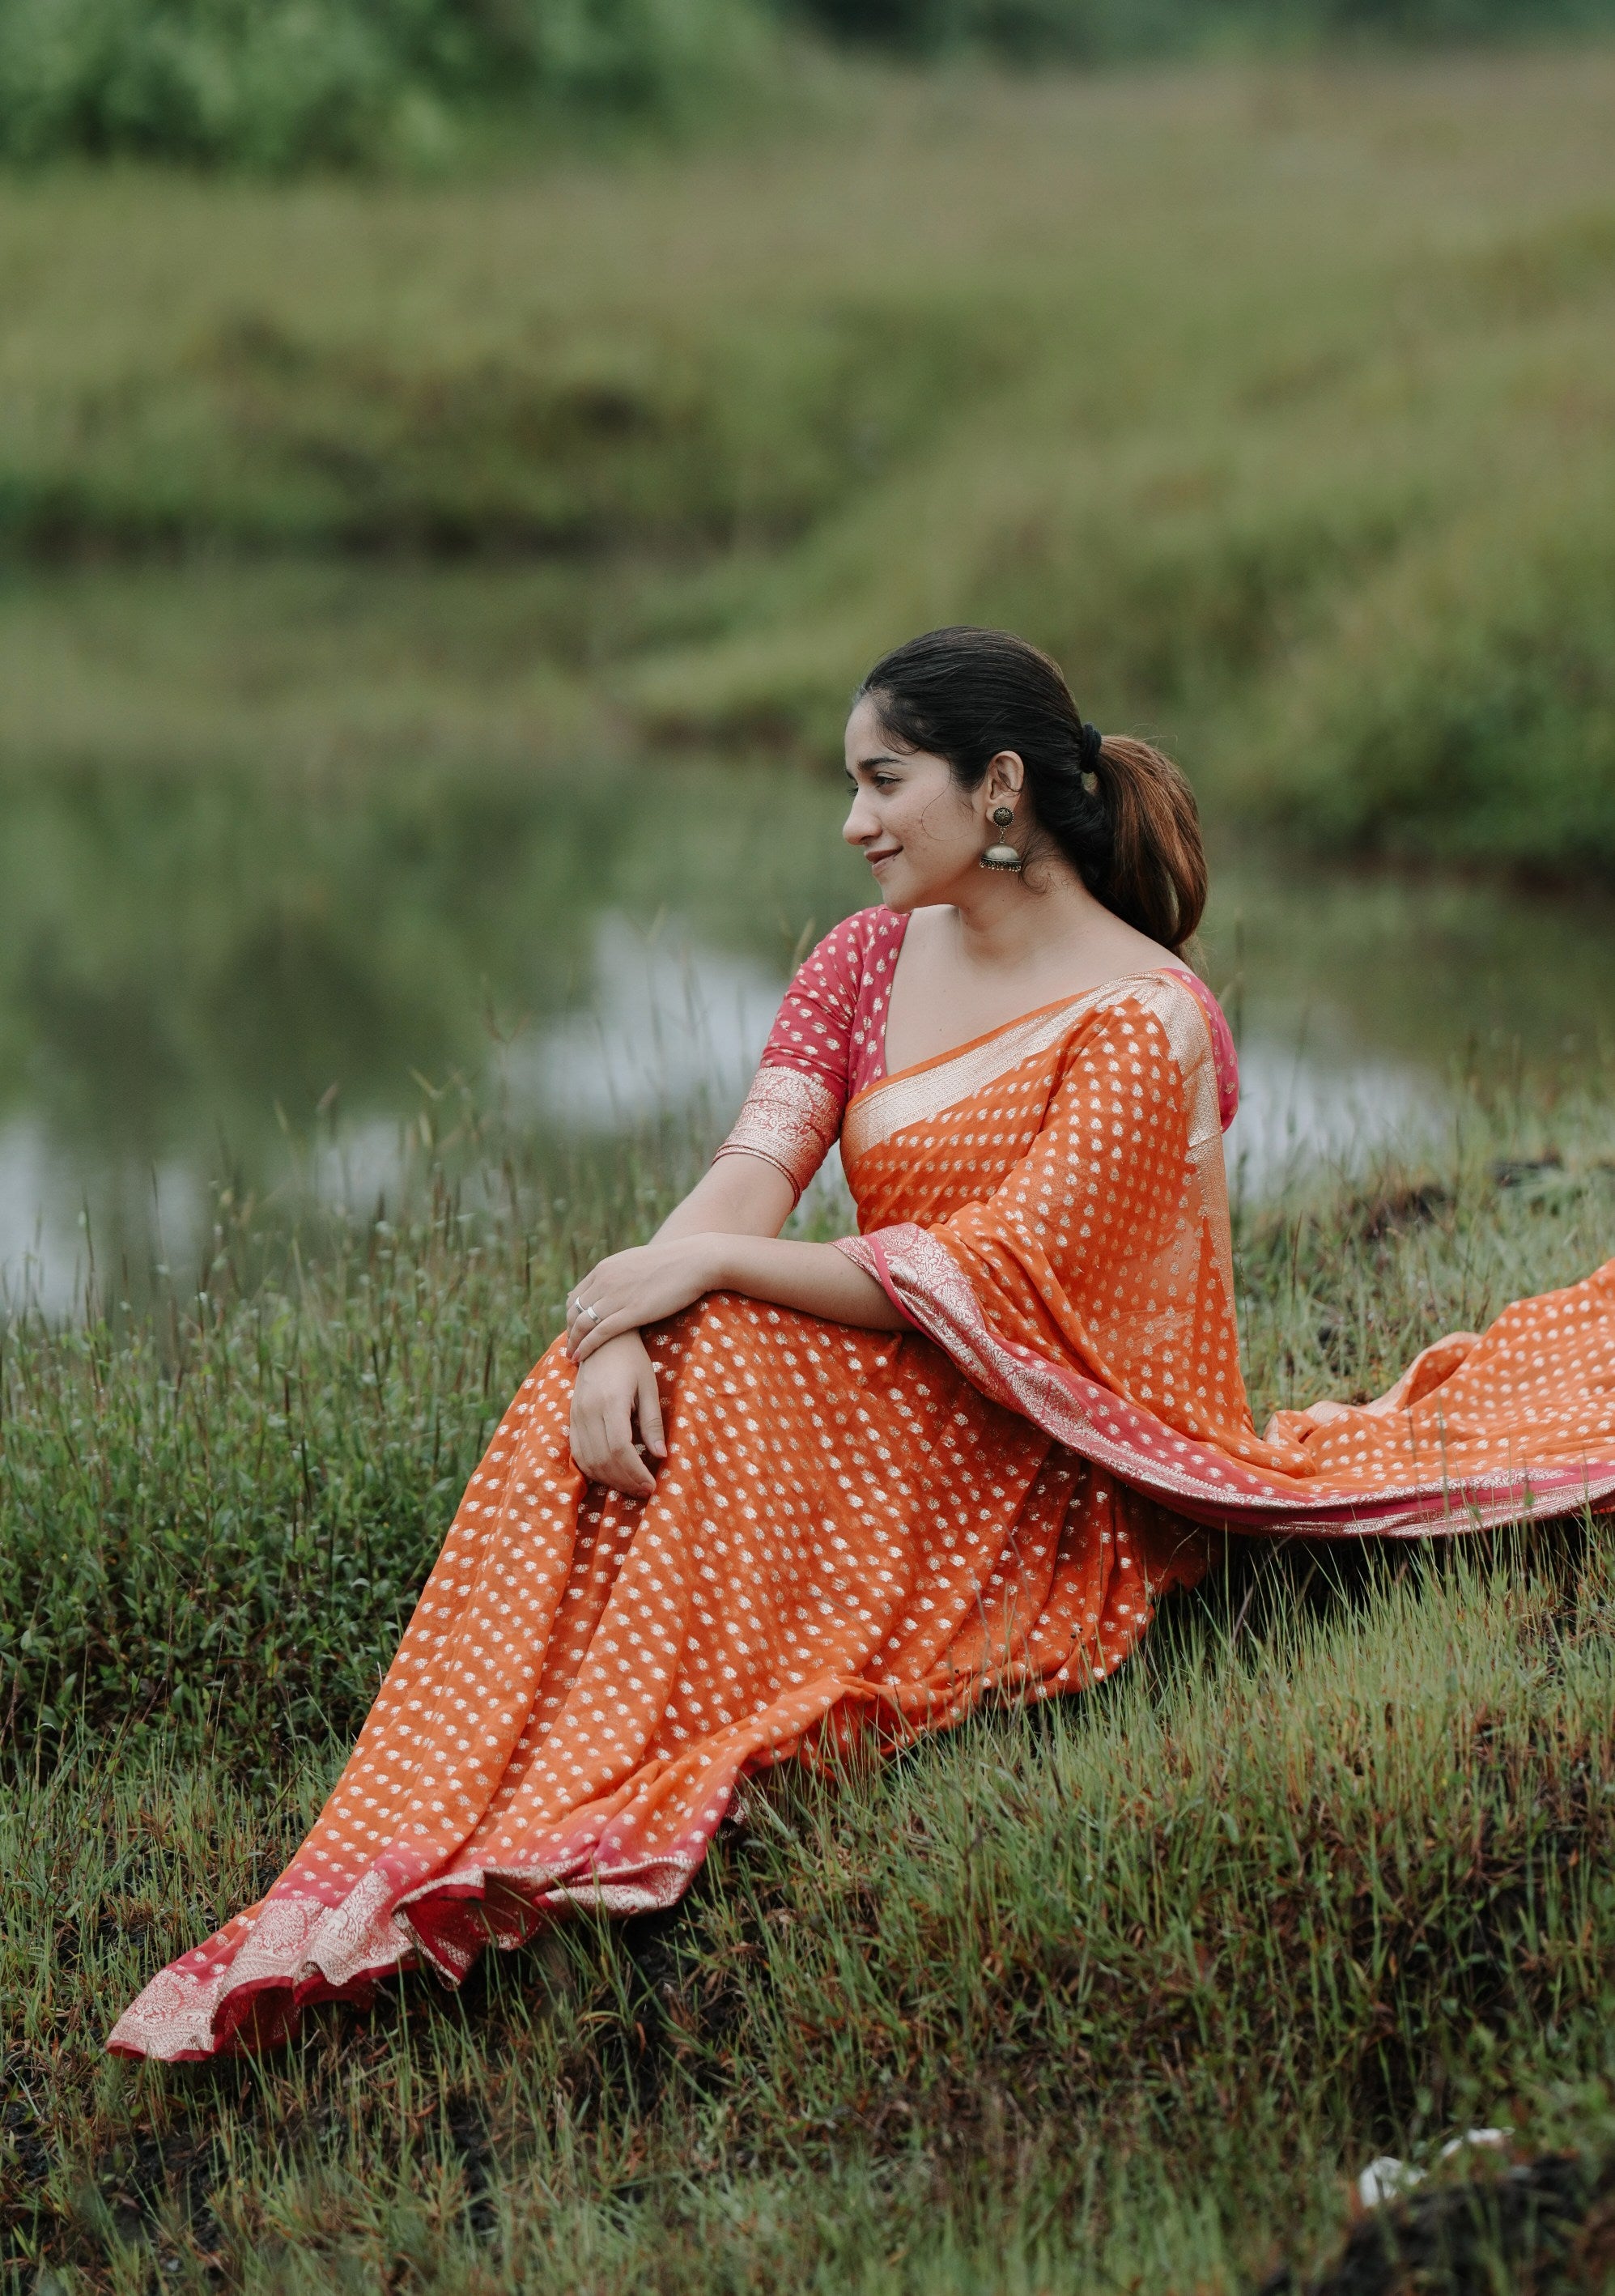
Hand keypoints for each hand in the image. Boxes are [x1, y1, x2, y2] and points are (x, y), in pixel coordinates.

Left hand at [565, 1236, 722, 1364]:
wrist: (695, 1261)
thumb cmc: (672, 1264)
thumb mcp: (636, 1263)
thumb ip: (618, 1275)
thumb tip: (610, 1285)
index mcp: (605, 1269)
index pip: (574, 1296)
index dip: (570, 1316)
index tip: (573, 1331)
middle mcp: (605, 1281)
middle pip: (574, 1311)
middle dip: (569, 1332)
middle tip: (570, 1347)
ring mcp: (617, 1296)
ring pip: (582, 1324)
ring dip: (574, 1342)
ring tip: (572, 1356)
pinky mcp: (632, 1312)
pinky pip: (600, 1333)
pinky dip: (586, 1347)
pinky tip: (581, 1357)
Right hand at [568, 1330, 666, 1498]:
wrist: (601, 1340)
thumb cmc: (632, 1360)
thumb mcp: (649, 1387)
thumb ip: (652, 1422)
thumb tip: (661, 1455)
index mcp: (611, 1402)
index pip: (619, 1449)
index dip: (635, 1472)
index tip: (652, 1485)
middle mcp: (588, 1411)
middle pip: (603, 1460)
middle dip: (625, 1481)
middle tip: (645, 1491)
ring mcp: (576, 1415)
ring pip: (588, 1461)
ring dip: (610, 1480)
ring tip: (632, 1487)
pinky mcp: (571, 1418)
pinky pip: (578, 1454)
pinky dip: (594, 1470)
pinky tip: (612, 1475)